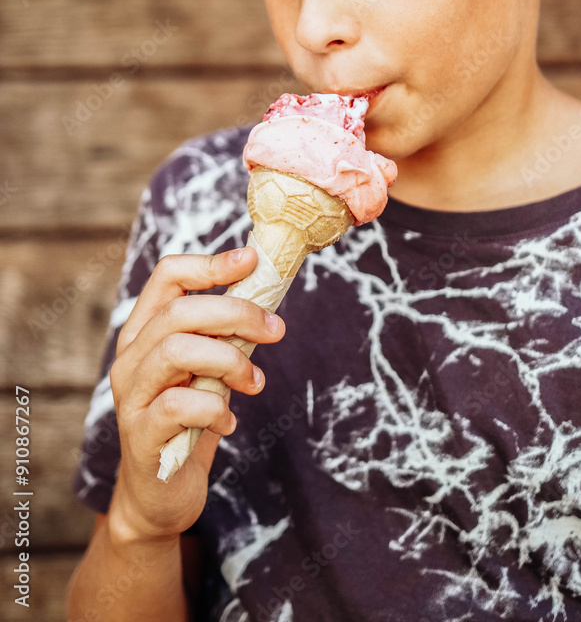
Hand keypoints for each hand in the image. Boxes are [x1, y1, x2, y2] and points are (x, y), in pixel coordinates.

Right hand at [107, 247, 284, 544]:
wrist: (160, 494)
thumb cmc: (189, 421)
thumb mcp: (207, 369)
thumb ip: (223, 336)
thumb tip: (268, 297)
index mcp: (146, 331)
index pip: (168, 275)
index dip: (210, 263)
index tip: (252, 261)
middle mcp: (131, 357)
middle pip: (179, 311)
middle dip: (236, 313)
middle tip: (276, 328)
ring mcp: (131, 396)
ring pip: (176, 350)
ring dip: (229, 360)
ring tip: (256, 383)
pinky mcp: (142, 435)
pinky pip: (180, 406)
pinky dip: (216, 409)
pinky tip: (230, 421)